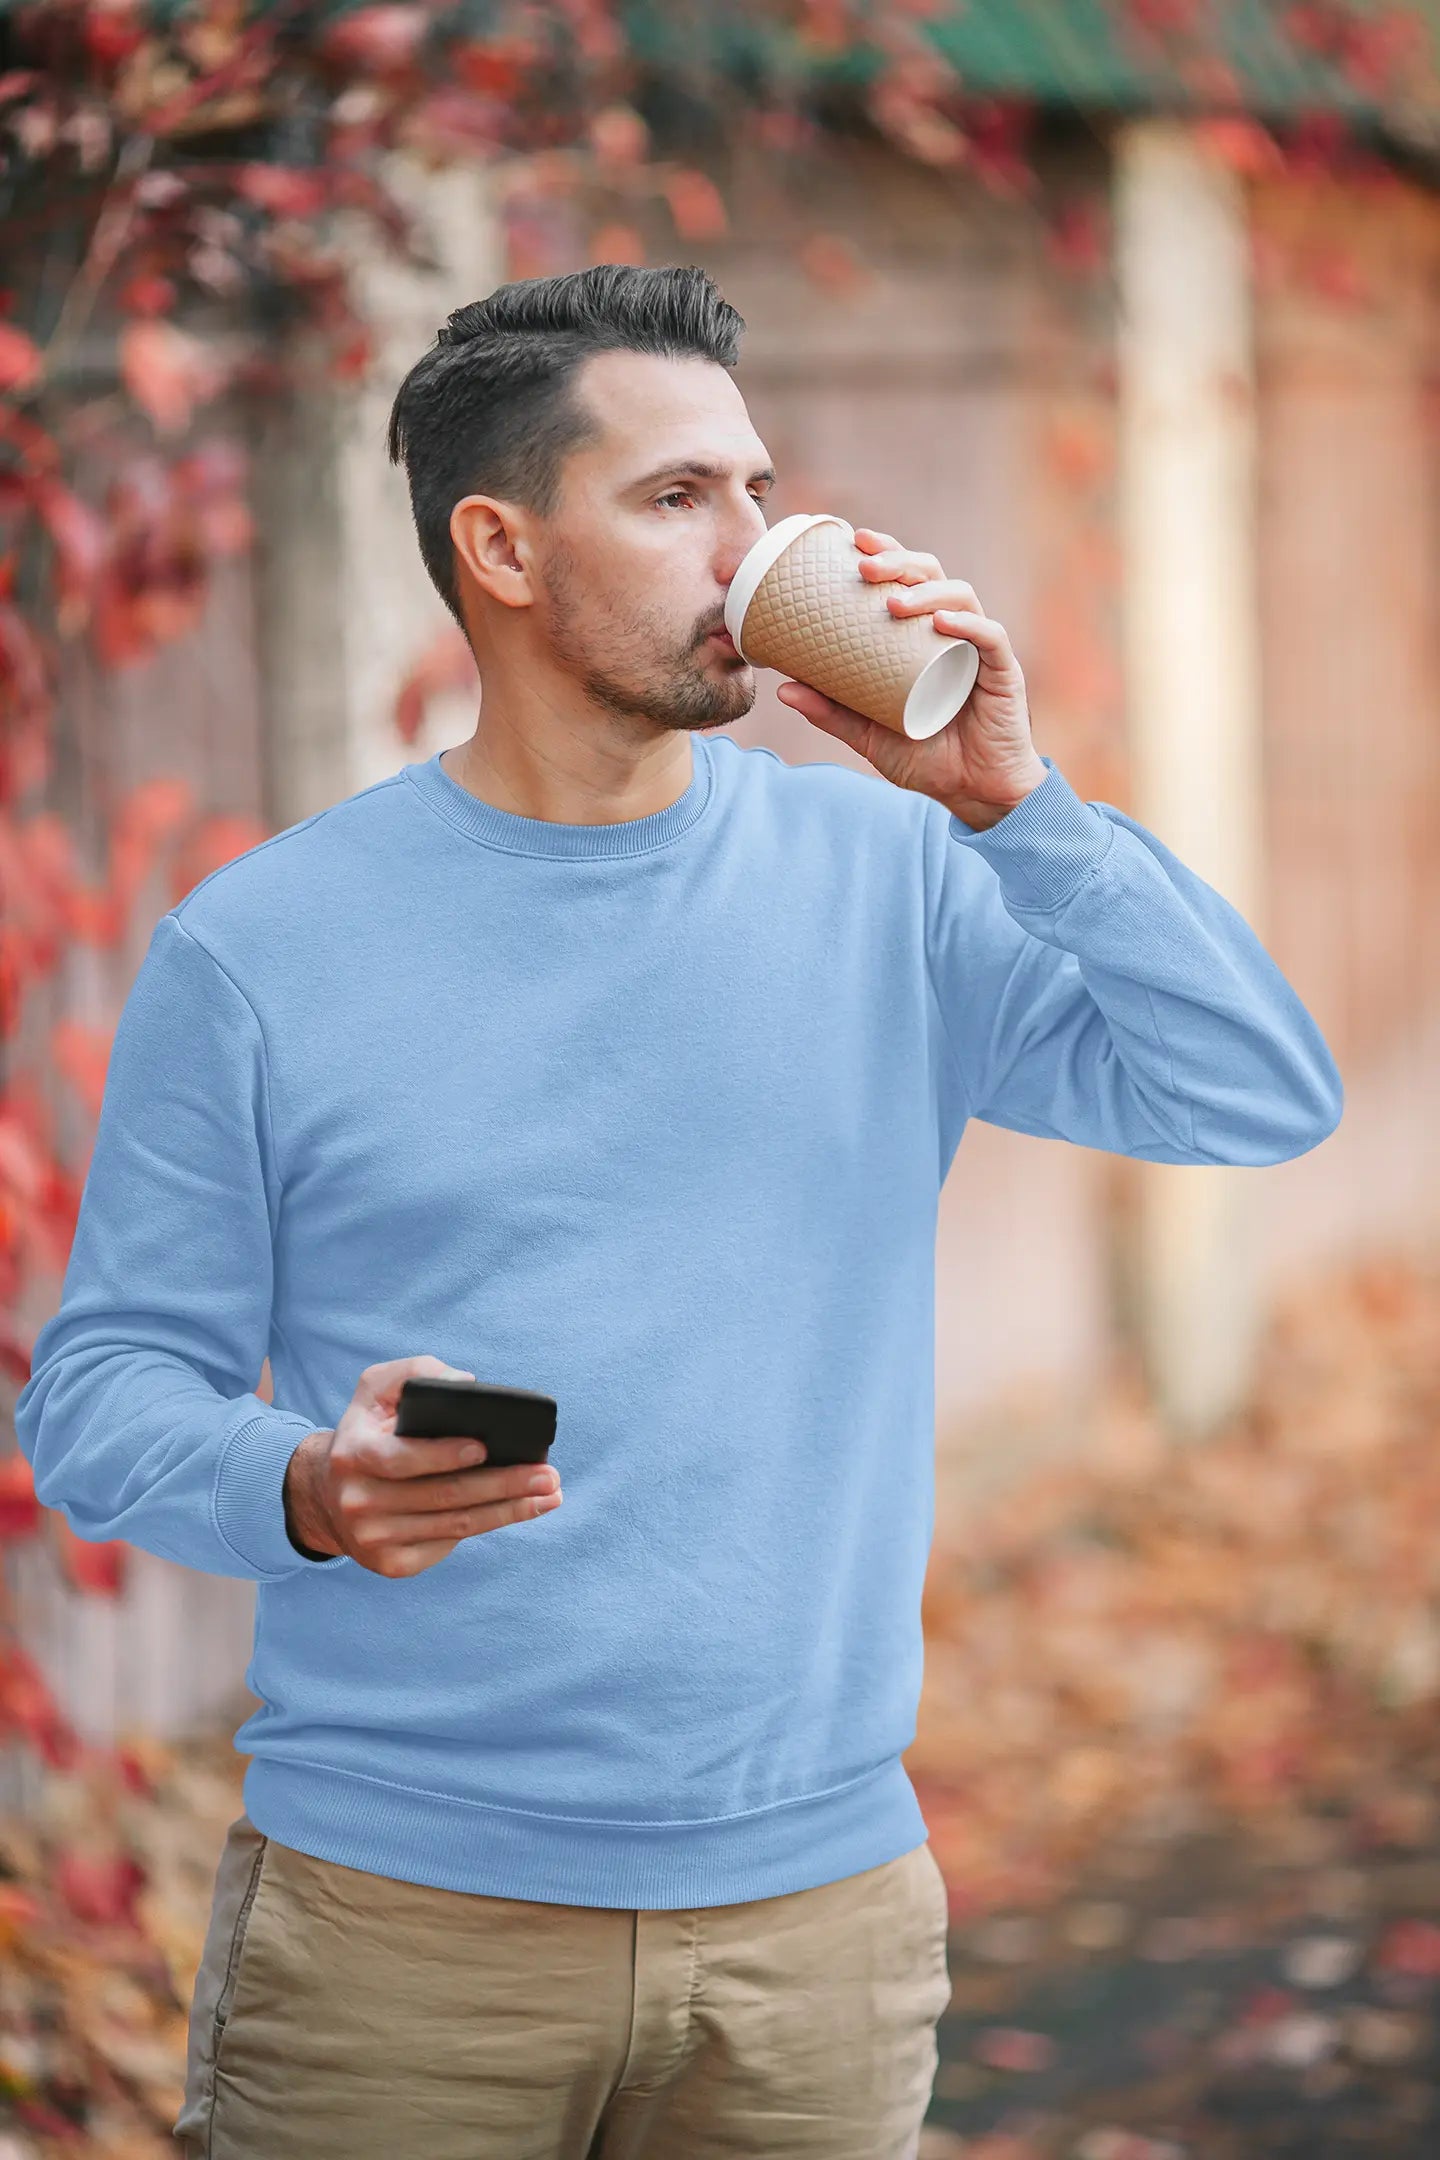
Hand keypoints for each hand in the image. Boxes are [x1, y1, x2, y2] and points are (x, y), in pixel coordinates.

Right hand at [282, 1354, 562, 1578]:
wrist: (327, 1496)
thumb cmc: (369, 1433)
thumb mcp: (376, 1391)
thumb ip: (414, 1373)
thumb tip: (465, 1383)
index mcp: (353, 1455)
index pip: (402, 1459)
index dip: (444, 1454)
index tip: (485, 1446)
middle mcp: (358, 1502)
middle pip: (444, 1496)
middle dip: (504, 1485)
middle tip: (548, 1475)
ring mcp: (374, 1539)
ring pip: (455, 1525)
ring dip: (510, 1511)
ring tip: (549, 1494)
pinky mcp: (391, 1564)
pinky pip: (448, 1544)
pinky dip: (488, 1526)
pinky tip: (521, 1511)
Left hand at [774, 528, 1046, 829]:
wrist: (974, 795)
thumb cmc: (928, 759)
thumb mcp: (869, 734)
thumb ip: (831, 711)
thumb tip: (780, 686)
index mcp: (925, 636)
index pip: (910, 579)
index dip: (888, 552)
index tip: (854, 540)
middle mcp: (955, 632)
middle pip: (933, 575)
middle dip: (899, 560)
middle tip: (864, 566)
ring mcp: (980, 650)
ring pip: (961, 597)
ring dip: (926, 591)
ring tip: (892, 603)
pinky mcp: (1004, 673)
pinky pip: (990, 638)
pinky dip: (968, 623)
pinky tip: (942, 623)